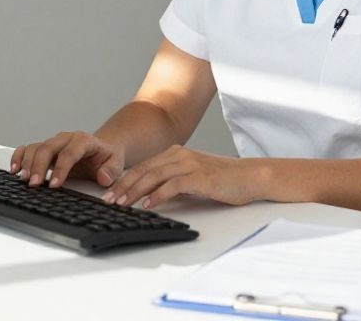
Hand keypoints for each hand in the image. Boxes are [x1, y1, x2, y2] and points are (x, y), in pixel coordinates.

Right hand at [10, 131, 124, 188]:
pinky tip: (15, 170)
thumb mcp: (116, 163)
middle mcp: (66, 139)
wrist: (102, 150)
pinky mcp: (45, 149)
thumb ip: (111, 170)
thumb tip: (103, 177)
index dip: (61, 168)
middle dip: (40, 167)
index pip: (70, 152)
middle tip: (35, 184)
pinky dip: (19, 157)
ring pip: (36, 148)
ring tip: (24, 180)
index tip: (55, 185)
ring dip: (28, 164)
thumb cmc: (107, 158)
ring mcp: (54, 143)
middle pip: (48, 148)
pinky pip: (28, 149)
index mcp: (84, 141)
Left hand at [101, 145, 261, 209]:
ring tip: (122, 204)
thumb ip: (173, 180)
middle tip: (108, 200)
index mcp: (176, 154)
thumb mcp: (193, 176)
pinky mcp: (200, 177)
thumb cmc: (223, 179)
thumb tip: (151, 194)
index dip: (124, 180)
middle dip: (123, 185)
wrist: (251, 176)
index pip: (143, 167)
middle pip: (144, 170)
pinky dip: (158, 195)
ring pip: (154, 176)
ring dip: (135, 191)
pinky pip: (173, 185)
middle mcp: (180, 155)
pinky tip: (148, 205)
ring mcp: (190, 164)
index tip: (110, 193)